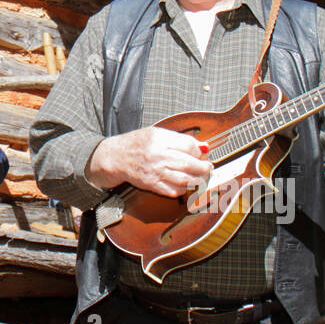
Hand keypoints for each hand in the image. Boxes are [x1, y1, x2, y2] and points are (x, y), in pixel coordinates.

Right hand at [88, 125, 209, 197]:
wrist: (116, 157)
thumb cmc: (137, 143)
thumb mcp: (158, 133)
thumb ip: (180, 139)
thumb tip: (203, 147)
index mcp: (160, 139)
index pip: (188, 146)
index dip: (199, 151)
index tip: (202, 153)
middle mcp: (158, 156)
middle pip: (189, 164)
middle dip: (203, 168)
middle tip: (207, 168)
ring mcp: (155, 172)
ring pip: (185, 180)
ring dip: (197, 180)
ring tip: (201, 177)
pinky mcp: (152, 185)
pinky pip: (174, 191)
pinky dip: (184, 189)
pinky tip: (185, 184)